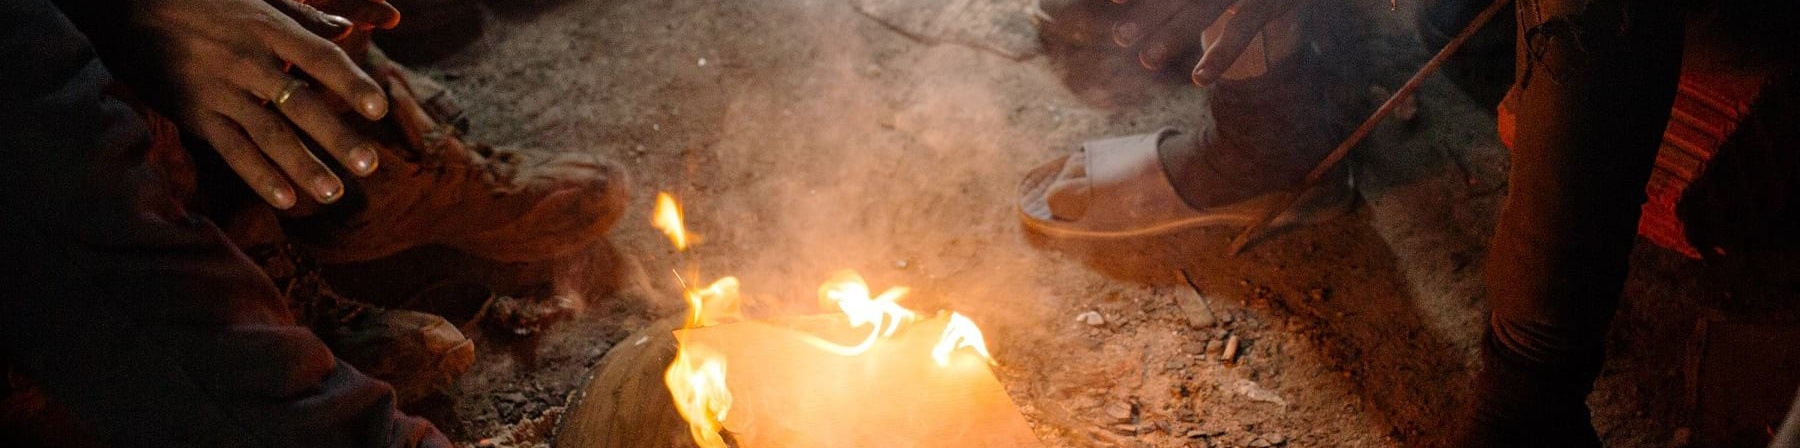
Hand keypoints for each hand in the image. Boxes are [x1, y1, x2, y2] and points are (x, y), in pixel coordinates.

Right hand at [123, 0, 390, 208]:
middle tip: (369, 166)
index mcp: (269, 28)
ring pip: (269, 134)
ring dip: (303, 167)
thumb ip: (302, 15)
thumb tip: (347, 27)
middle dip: (336, 137)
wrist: (130, 5)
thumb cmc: (204, 0)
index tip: (380, 109)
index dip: (351, 83)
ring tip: (335, 193)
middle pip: (301, 104)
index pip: (321, 58)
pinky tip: (286, 200)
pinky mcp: (193, 112)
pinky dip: (259, 176)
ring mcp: (219, 89)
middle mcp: (247, 60)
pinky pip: (231, 149)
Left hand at [1108, 0, 1307, 84]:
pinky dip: (1221, 54)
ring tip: (1147, 60)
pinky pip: (1242, 29)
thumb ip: (1190, 3)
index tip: (1112, 0)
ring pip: (1204, 7)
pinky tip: (1200, 77)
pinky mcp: (1274, 1)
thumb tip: (1143, 8)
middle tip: (1120, 39)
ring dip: (1174, 33)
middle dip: (1150, 14)